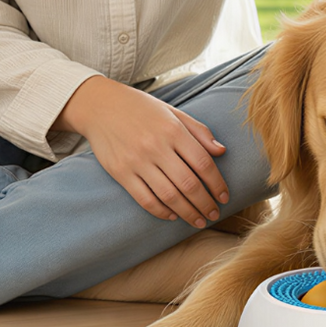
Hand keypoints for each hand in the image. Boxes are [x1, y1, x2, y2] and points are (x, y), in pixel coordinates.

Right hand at [52, 77, 229, 225]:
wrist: (100, 105)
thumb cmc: (141, 108)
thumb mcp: (172, 111)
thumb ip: (198, 131)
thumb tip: (221, 151)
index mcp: (172, 129)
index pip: (203, 163)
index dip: (217, 184)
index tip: (225, 196)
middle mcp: (156, 146)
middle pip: (189, 184)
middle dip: (205, 204)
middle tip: (214, 214)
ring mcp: (137, 161)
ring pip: (169, 196)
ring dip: (187, 213)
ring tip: (198, 220)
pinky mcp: (120, 173)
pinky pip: (145, 199)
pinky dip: (161, 211)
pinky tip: (172, 215)